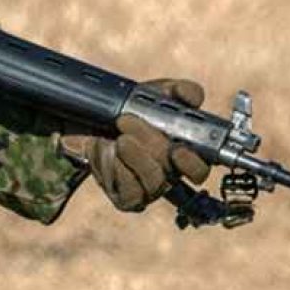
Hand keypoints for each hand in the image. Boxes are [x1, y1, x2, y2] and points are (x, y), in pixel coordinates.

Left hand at [63, 78, 211, 211]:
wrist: (90, 125)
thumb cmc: (131, 111)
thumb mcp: (154, 94)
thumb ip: (179, 91)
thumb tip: (191, 96)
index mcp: (184, 153)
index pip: (199, 169)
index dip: (192, 163)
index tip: (178, 149)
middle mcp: (170, 175)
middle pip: (172, 172)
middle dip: (152, 145)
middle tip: (128, 121)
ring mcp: (149, 190)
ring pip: (153, 180)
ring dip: (134, 153)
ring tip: (119, 133)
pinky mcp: (127, 198)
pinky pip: (129, 189)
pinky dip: (116, 166)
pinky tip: (109, 149)